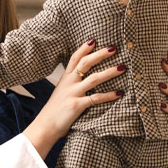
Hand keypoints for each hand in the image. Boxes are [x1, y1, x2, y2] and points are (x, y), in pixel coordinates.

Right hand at [23, 40, 123, 158]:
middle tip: (114, 48)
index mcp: (64, 79)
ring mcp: (73, 94)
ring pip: (94, 78)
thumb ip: (70, 86)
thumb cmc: (54, 112)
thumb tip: (82, 81)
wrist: (44, 127)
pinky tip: (120, 93)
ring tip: (122, 67)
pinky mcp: (77, 105)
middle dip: (100, 54)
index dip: (84, 48)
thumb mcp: (60, 94)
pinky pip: (96, 98)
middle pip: (85, 63)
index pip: (74, 58)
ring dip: (109, 72)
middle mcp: (69, 83)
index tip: (94, 40)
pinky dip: (109, 95)